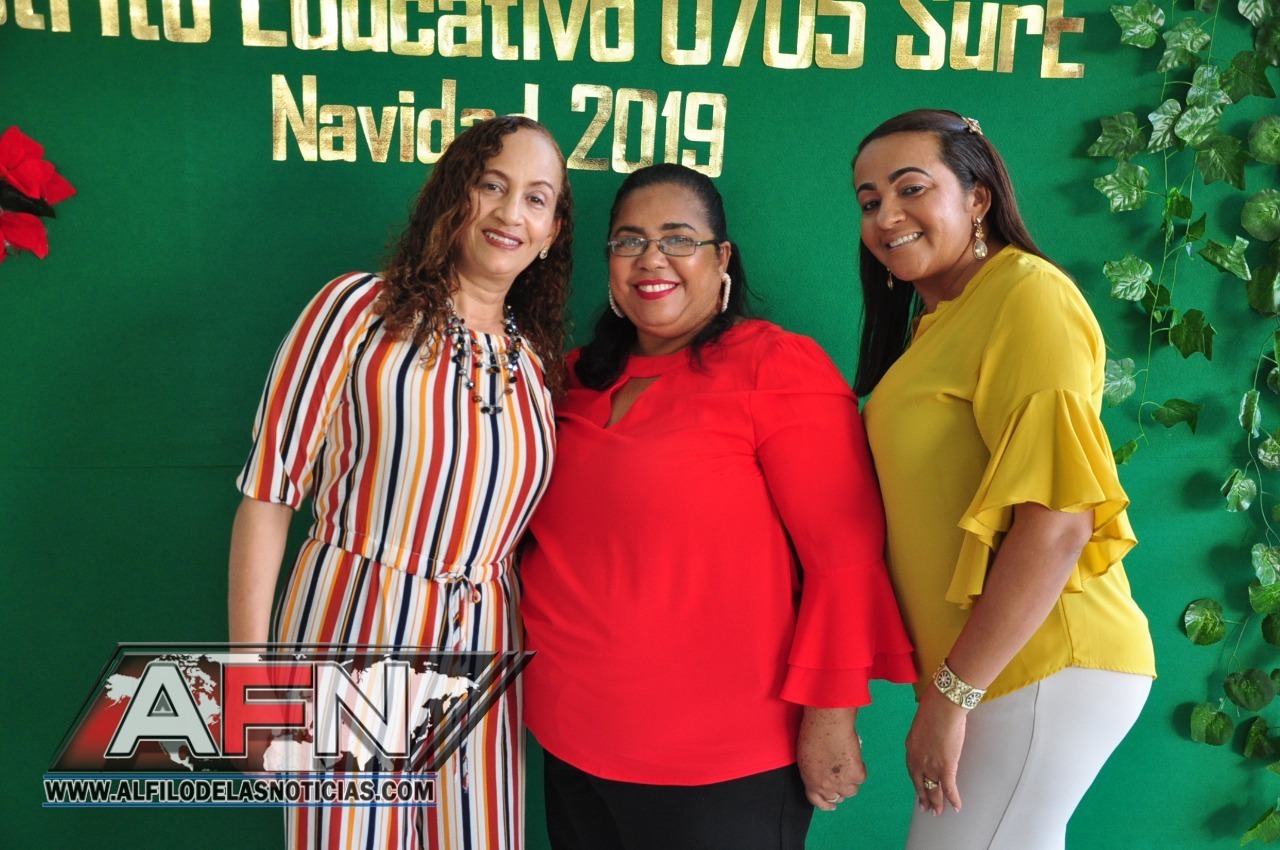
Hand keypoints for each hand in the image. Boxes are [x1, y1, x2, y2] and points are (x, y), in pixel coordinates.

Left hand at [796, 707, 864, 811]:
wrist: (827, 724)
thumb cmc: (812, 732)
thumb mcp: (806, 756)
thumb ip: (814, 770)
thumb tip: (823, 773)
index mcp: (810, 781)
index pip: (817, 801)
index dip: (825, 804)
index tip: (831, 805)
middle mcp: (825, 786)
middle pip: (836, 797)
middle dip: (839, 790)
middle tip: (843, 779)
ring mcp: (841, 783)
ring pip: (851, 790)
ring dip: (851, 781)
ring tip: (849, 766)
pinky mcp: (855, 775)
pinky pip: (861, 777)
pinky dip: (859, 768)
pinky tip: (854, 757)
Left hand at [905, 687, 966, 814]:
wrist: (941, 708)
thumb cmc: (933, 709)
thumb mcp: (922, 723)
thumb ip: (925, 734)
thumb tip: (931, 735)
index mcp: (911, 749)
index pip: (913, 770)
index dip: (917, 781)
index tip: (920, 788)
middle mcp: (918, 761)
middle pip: (921, 783)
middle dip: (924, 796)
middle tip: (925, 808)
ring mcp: (931, 765)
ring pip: (934, 789)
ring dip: (936, 802)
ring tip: (937, 813)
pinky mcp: (946, 768)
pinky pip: (949, 788)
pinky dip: (953, 800)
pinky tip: (956, 808)